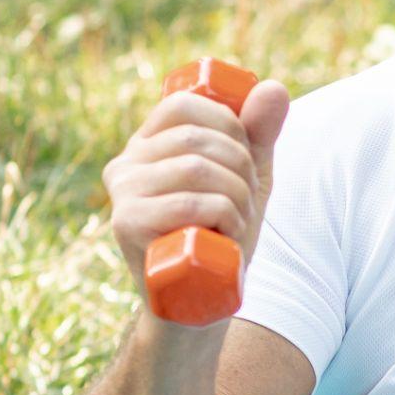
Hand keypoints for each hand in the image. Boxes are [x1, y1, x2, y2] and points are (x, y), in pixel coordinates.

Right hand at [106, 78, 290, 302]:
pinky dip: (224, 217)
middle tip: (248, 201)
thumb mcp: (247, 181)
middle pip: (196, 137)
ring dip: (236, 197)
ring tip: (239, 224)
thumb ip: (259, 135)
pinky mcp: (126, 225)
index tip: (246, 159)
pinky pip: (189, 202)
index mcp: (145, 147)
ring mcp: (121, 195)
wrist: (199, 306)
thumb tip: (273, 88)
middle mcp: (124, 165)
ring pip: (195, 168)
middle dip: (240, 167)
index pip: (184, 106)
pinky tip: (226, 237)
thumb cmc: (221, 240)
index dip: (228, 125)